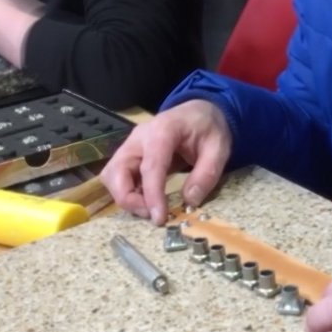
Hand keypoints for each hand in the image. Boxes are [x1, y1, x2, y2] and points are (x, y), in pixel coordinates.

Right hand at [101, 99, 232, 223]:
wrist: (200, 113)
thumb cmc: (208, 128)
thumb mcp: (219, 147)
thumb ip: (207, 173)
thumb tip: (190, 200)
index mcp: (163, 131)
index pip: (150, 166)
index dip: (152, 194)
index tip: (159, 218)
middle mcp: (139, 138)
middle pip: (116, 171)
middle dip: (128, 199)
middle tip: (152, 216)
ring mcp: (131, 146)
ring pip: (111, 176)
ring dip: (125, 198)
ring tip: (150, 210)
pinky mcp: (129, 156)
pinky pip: (118, 178)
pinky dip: (127, 194)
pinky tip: (146, 202)